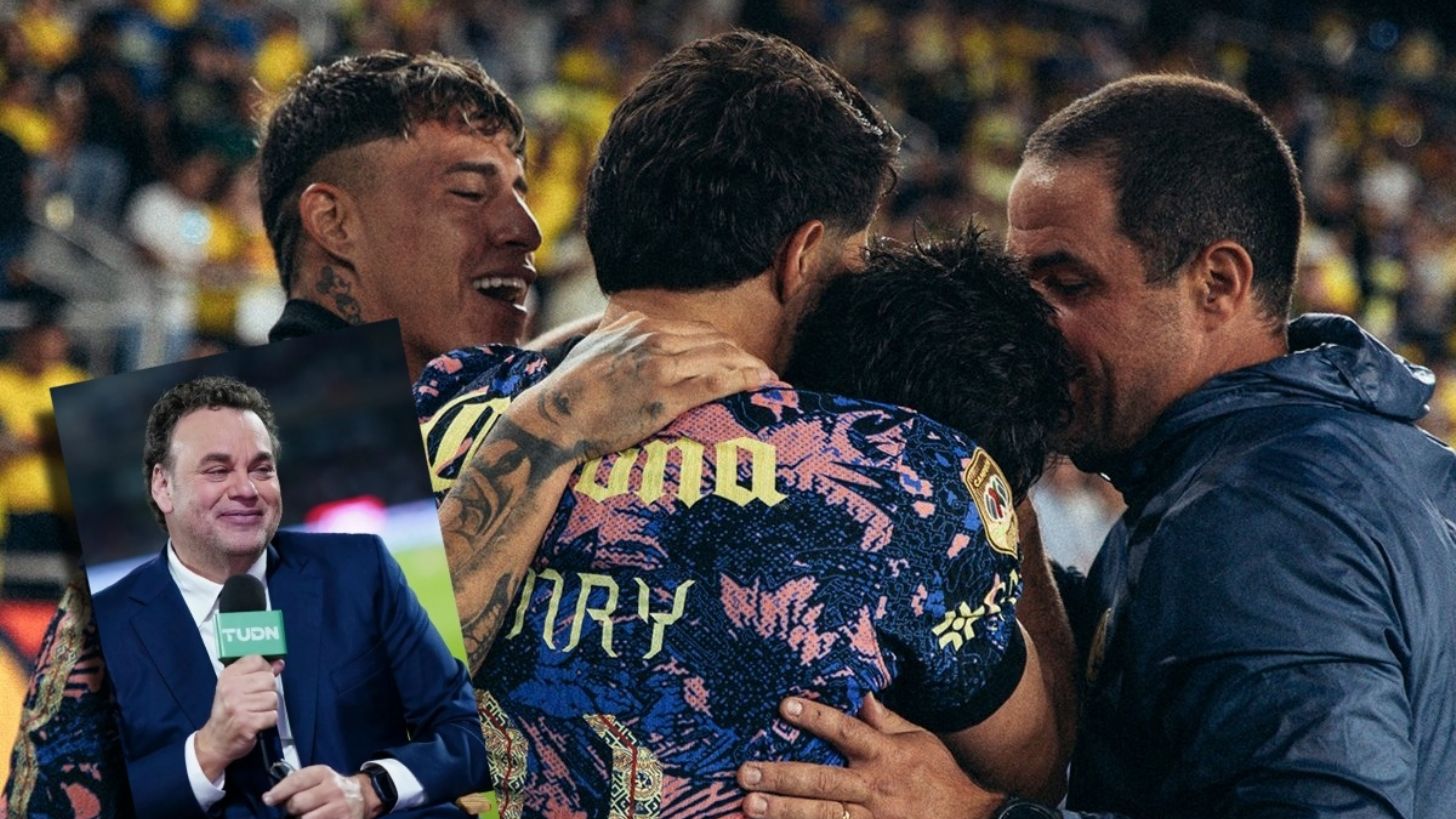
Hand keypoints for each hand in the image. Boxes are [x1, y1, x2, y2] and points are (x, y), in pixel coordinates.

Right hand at [194, 656, 283, 779]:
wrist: (215, 741)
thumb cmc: (227, 712)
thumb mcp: (236, 688)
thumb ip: (258, 673)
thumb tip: (279, 663)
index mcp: (228, 677)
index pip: (257, 660)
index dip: (265, 669)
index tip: (259, 679)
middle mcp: (231, 689)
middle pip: (269, 679)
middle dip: (268, 691)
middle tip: (256, 701)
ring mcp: (238, 706)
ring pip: (273, 698)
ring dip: (269, 707)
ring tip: (256, 712)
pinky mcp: (247, 723)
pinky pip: (272, 715)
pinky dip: (268, 720)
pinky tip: (257, 721)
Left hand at [263, 765, 377, 818]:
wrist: (363, 796)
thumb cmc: (332, 787)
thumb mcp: (318, 777)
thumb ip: (296, 783)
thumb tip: (269, 798)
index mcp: (323, 774)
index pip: (296, 781)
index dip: (279, 792)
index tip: (268, 799)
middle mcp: (332, 789)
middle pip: (297, 803)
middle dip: (291, 808)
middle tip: (296, 809)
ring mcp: (339, 808)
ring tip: (307, 815)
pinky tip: (316, 818)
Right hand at [508, 311, 776, 464]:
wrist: (554, 418)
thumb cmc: (570, 391)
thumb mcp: (595, 349)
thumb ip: (620, 336)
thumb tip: (631, 332)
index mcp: (639, 326)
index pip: (697, 330)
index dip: (725, 345)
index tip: (741, 358)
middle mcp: (653, 340)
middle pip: (715, 342)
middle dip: (744, 356)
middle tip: (764, 371)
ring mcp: (660, 367)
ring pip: (721, 359)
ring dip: (752, 368)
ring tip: (772, 380)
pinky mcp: (664, 396)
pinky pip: (716, 383)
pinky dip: (745, 381)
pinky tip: (764, 384)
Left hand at [736, 695, 1004, 818]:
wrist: (974, 818)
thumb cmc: (942, 775)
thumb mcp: (920, 739)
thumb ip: (887, 721)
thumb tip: (861, 696)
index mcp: (886, 755)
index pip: (845, 731)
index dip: (815, 718)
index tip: (784, 705)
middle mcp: (876, 788)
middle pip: (822, 781)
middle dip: (782, 777)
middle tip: (745, 773)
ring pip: (823, 816)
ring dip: (784, 811)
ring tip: (749, 805)